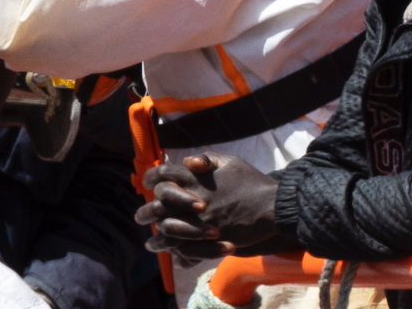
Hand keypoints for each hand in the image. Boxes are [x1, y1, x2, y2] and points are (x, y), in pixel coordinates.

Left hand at [136, 153, 281, 263]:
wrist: (271, 206)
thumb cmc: (251, 181)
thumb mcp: (229, 162)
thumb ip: (206, 159)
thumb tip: (189, 161)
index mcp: (197, 177)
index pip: (164, 174)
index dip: (152, 179)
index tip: (147, 185)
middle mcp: (194, 197)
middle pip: (160, 203)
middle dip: (147, 211)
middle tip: (140, 218)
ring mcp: (200, 219)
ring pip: (168, 228)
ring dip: (157, 235)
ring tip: (150, 242)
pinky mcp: (209, 238)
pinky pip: (184, 245)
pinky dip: (173, 249)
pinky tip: (168, 252)